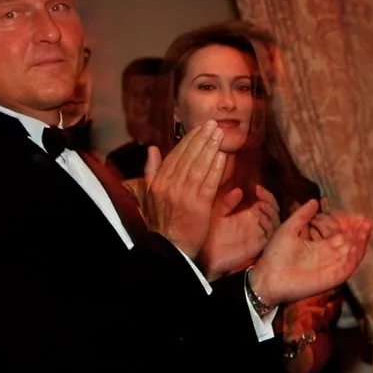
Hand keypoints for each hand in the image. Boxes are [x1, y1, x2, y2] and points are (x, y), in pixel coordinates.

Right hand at [140, 123, 231, 260]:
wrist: (169, 247)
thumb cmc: (162, 222)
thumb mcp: (150, 194)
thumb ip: (152, 170)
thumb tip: (153, 148)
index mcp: (158, 182)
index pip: (175, 155)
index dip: (189, 140)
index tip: (200, 128)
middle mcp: (169, 186)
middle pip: (188, 157)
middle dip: (202, 139)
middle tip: (213, 125)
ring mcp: (184, 195)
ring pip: (199, 166)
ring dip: (210, 148)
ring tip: (219, 135)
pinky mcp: (198, 206)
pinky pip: (208, 183)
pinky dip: (216, 168)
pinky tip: (222, 157)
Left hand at [202, 186, 280, 279]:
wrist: (208, 256)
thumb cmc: (212, 235)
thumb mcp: (218, 213)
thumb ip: (227, 202)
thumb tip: (239, 190)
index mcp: (249, 214)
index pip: (265, 202)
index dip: (265, 194)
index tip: (256, 187)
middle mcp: (257, 223)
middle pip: (273, 210)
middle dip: (270, 199)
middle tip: (260, 193)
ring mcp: (259, 234)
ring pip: (275, 221)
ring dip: (271, 211)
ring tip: (261, 204)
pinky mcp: (259, 245)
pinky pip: (270, 235)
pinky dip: (269, 226)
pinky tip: (260, 218)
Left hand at [253, 200, 372, 304]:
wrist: (267, 277)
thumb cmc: (275, 255)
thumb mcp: (288, 229)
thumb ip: (302, 216)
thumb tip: (315, 201)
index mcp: (320, 246)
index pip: (340, 234)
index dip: (348, 225)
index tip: (356, 215)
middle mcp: (329, 256)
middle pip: (350, 243)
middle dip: (359, 232)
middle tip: (367, 220)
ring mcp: (332, 267)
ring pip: (353, 254)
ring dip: (361, 242)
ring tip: (366, 228)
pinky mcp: (332, 278)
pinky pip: (348, 267)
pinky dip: (356, 256)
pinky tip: (358, 243)